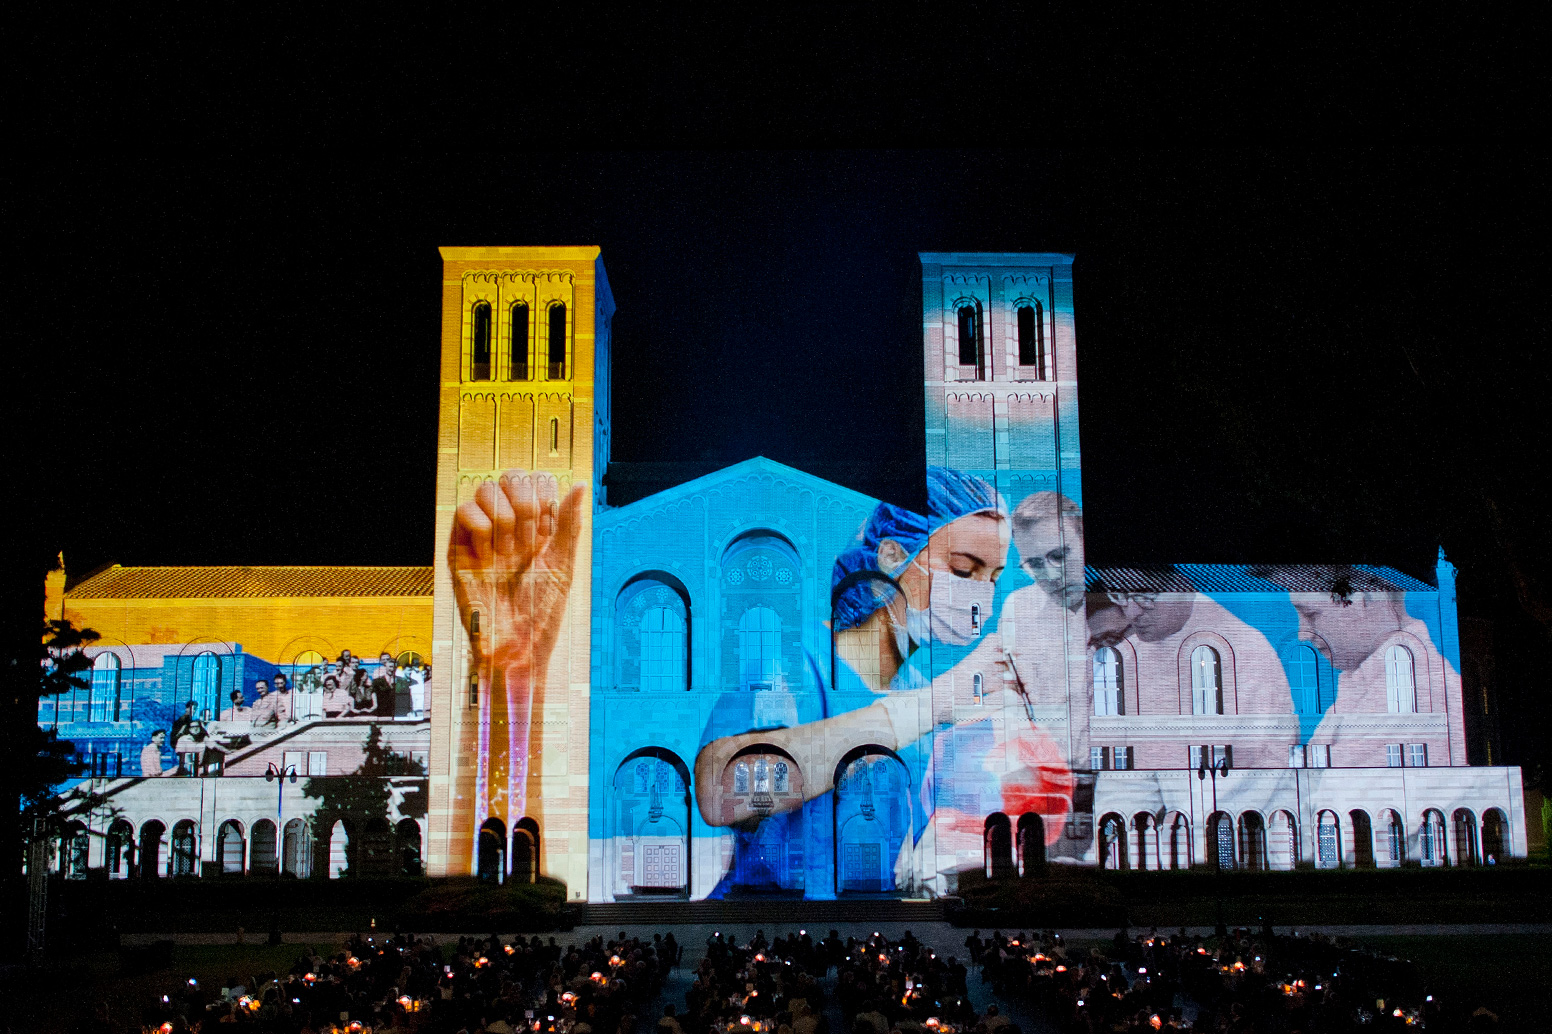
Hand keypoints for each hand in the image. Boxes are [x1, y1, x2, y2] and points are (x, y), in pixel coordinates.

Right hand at [449, 473, 586, 671]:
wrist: (515, 648)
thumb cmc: (541, 614)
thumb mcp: (563, 565)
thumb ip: (569, 523)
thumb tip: (579, 485)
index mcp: (537, 527)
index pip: (537, 481)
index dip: (544, 495)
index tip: (548, 529)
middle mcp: (509, 526)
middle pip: (510, 477)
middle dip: (525, 504)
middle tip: (529, 542)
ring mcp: (483, 534)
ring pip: (485, 488)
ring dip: (504, 517)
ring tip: (509, 552)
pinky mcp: (459, 548)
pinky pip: (463, 511)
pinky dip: (480, 527)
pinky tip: (489, 555)